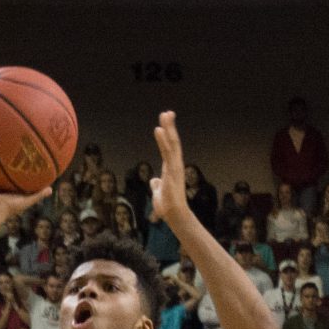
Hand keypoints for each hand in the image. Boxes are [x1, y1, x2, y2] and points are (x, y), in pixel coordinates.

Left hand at [147, 111, 192, 227]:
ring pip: (172, 144)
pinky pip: (168, 152)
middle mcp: (175, 165)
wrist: (173, 215)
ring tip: (165, 115)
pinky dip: (163, 140)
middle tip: (167, 112)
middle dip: (170, 127)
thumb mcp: (158, 192)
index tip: (164, 124)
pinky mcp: (172, 171)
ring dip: (168, 129)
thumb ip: (156, 184)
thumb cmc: (167, 205)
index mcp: (171, 168)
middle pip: (172, 142)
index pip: (169, 148)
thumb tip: (154, 181)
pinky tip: (160, 130)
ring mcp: (175, 167)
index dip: (167, 135)